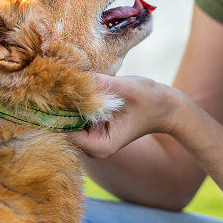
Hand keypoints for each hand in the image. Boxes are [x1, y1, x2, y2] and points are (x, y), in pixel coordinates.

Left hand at [68, 73, 185, 158]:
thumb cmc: (149, 100)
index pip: (66, 132)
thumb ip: (100, 84)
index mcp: (100, 146)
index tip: (57, 88)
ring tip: (68, 80)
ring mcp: (92, 139)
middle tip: (59, 80)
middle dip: (61, 105)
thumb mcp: (125, 89)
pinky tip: (77, 85)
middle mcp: (93, 147)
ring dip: (68, 101)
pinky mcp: (93, 128)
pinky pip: (76, 115)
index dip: (60, 110)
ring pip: (68, 120)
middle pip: (64, 127)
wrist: (165, 107)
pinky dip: (75, 101)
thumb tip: (74, 75)